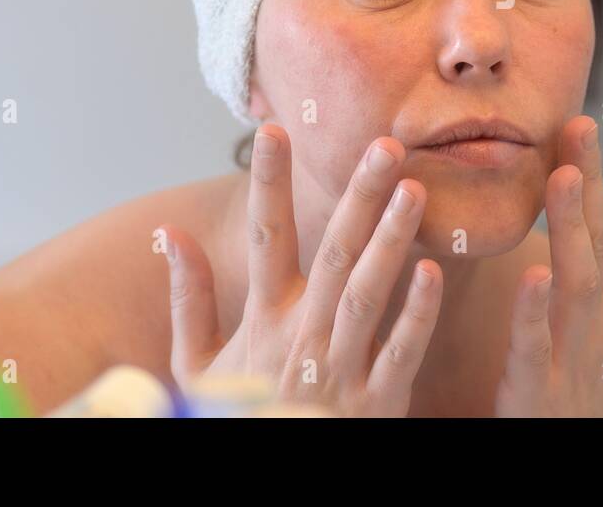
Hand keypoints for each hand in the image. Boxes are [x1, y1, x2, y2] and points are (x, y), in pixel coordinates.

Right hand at [161, 124, 442, 416]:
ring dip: (391, 241)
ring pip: (367, 294)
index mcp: (264, 319)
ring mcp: (339, 369)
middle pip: (333, 253)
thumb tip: (169, 234)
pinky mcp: (375, 404)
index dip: (267, 183)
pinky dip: (416, 315)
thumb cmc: (244, 414)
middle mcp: (301, 336)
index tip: (274, 129)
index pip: (265, 237)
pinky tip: (433, 273)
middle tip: (386, 144)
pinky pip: (399, 353)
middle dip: (359, 196)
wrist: (263, 473)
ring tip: (413, 190)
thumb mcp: (198, 364)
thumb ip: (188, 298)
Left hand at [495, 114, 602, 416]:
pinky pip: (532, 347)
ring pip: (575, 284)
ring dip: (573, 228)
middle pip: (600, 244)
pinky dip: (534, 310)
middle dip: (597, 183)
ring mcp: (571, 358)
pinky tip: (533, 271)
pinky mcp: (536, 393)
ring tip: (566, 175)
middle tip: (584, 120)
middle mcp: (598, 327)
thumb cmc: (583, 398)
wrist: (576, 463)